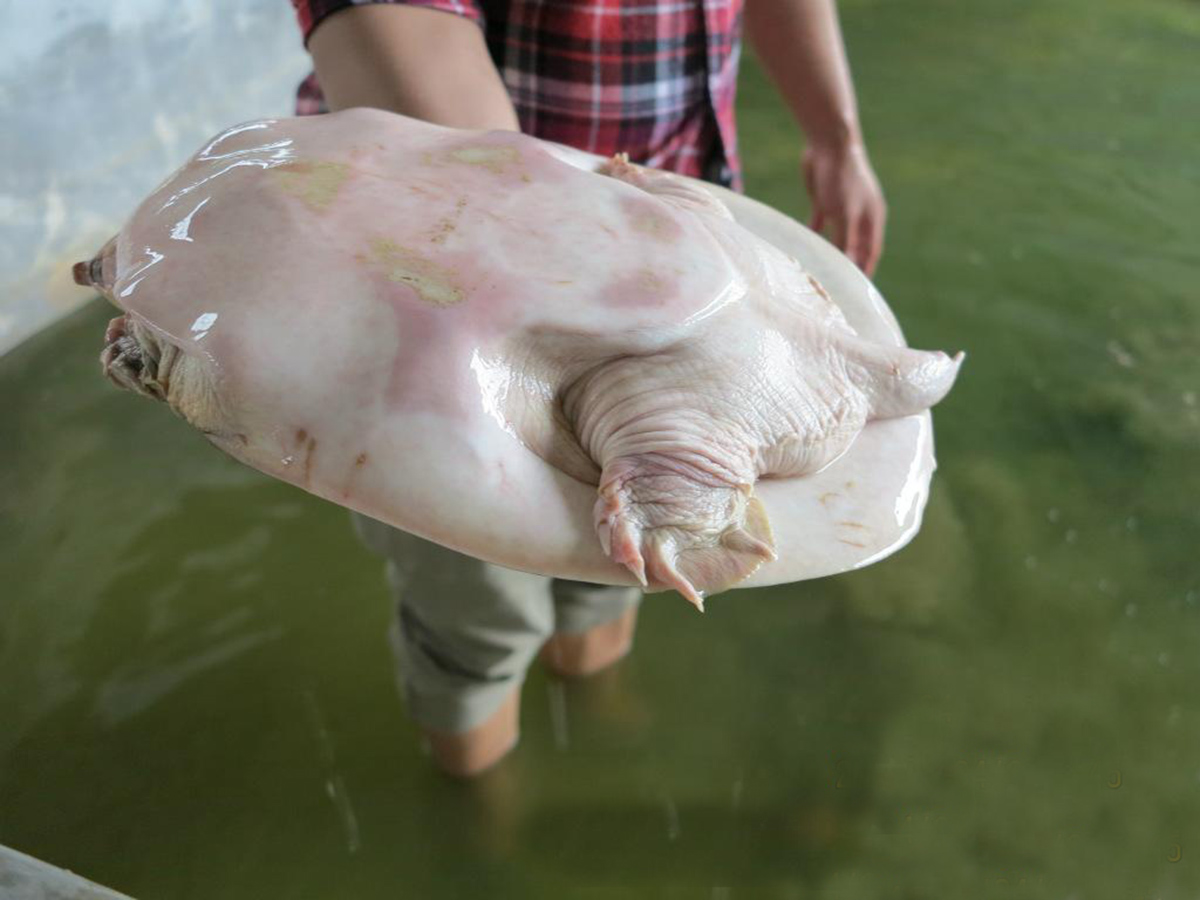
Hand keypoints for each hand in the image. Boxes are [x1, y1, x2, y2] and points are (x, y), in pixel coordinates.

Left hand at [803, 141, 886, 276]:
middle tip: (835, 286)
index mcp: (872, 219)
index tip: (858, 292)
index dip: (865, 270)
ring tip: (819, 270)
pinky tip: (805, 246)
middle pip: (854, 247)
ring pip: (837, 236)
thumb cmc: (843, 179)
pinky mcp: (825, 200)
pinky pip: (820, 222)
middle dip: (847, 265)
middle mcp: (859, 216)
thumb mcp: (845, 214)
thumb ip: (846, 241)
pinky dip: (814, 234)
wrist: (828, 143)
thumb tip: (849, 267)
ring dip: (829, 252)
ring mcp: (843, 208)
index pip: (870, 252)